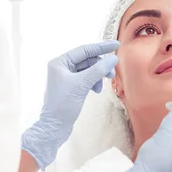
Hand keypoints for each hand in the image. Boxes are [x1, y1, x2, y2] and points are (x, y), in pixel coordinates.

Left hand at [22, 40, 119, 169]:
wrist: (55, 127)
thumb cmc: (63, 104)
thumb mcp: (82, 85)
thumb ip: (98, 70)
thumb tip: (113, 58)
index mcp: (60, 62)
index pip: (84, 50)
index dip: (101, 47)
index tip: (116, 44)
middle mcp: (62, 67)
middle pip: (87, 60)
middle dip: (100, 66)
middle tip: (112, 74)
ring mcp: (66, 77)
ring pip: (88, 70)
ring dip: (97, 76)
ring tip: (101, 86)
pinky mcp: (71, 87)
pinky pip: (86, 79)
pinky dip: (93, 83)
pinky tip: (95, 91)